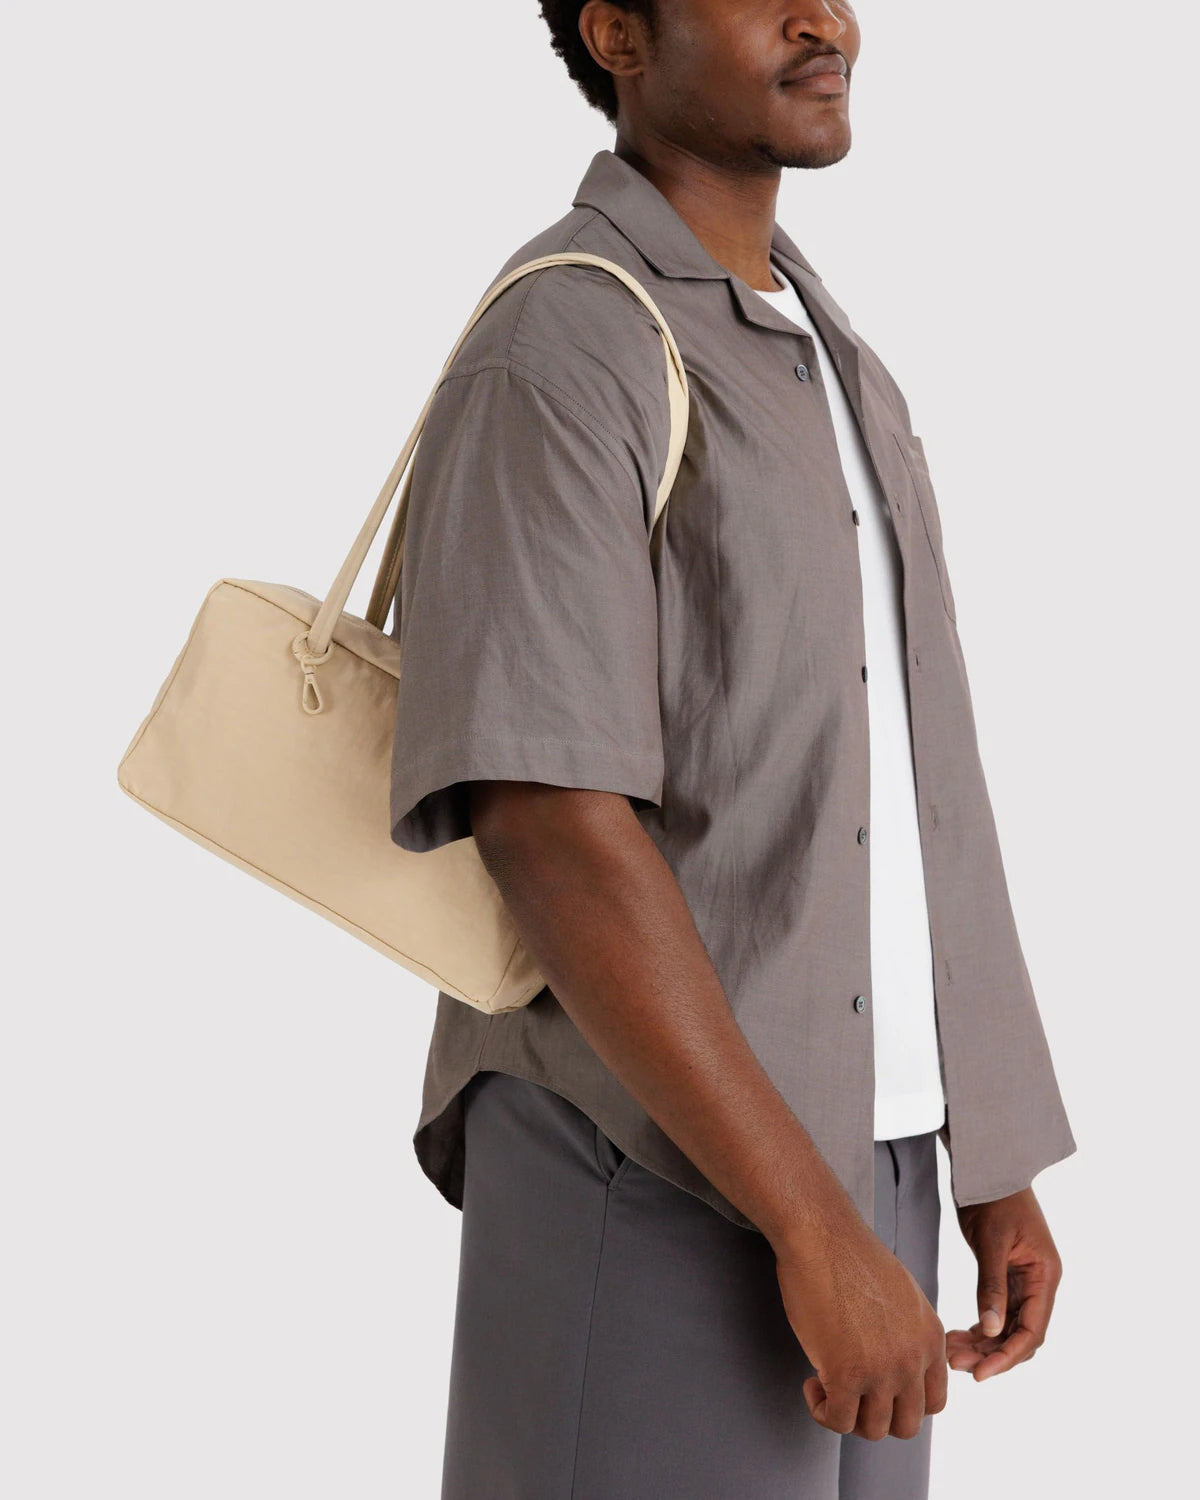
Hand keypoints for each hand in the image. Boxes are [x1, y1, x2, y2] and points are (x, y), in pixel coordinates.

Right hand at [774, 1211, 947, 1440]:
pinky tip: (811, 1383)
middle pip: (908, 1425)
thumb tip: (895, 1360)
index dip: (903, 1403)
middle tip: (852, 1392)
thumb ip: (909, 1333)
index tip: (877, 1387)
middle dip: (877, 1416)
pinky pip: (838, 1420)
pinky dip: (822, 1411)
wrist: (822, 1235)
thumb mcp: (903, 1295)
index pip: (935, 1403)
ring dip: (847, 1414)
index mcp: (931, 1338)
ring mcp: (882, 1370)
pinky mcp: (846, 1373)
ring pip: (873, 1429)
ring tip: (826, 1383)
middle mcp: (914, 1359)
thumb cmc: (851, 1256)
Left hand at [947, 1186, 1062, 1380]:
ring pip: (1006, 1327)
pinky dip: (979, 1327)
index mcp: (1045, 1276)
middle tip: (955, 1363)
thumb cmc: (993, 1198)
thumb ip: (991, 1286)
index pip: (1032, 1331)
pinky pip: (996, 1313)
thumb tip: (990, 1331)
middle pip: (1020, 1335)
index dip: (1008, 1356)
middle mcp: (1039, 1283)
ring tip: (950, 1352)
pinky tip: (956, 1334)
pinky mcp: (1006, 1277)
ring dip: (982, 1344)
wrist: (987, 1168)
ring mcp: (1024, 1281)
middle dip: (990, 1354)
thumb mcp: (991, 1241)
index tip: (981, 1374)